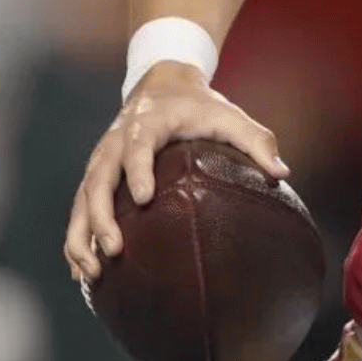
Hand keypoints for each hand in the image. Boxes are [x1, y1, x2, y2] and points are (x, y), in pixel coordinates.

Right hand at [62, 62, 288, 283]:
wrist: (161, 84)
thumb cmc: (200, 106)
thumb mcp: (229, 115)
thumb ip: (256, 141)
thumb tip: (283, 173)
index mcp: (147, 124)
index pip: (137, 147)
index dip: (138, 171)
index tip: (143, 199)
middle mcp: (115, 144)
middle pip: (97, 180)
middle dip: (101, 216)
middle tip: (115, 249)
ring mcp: (100, 162)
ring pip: (81, 200)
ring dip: (82, 237)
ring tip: (94, 274)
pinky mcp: (95, 178)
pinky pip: (79, 211)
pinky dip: (78, 240)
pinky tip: (85, 276)